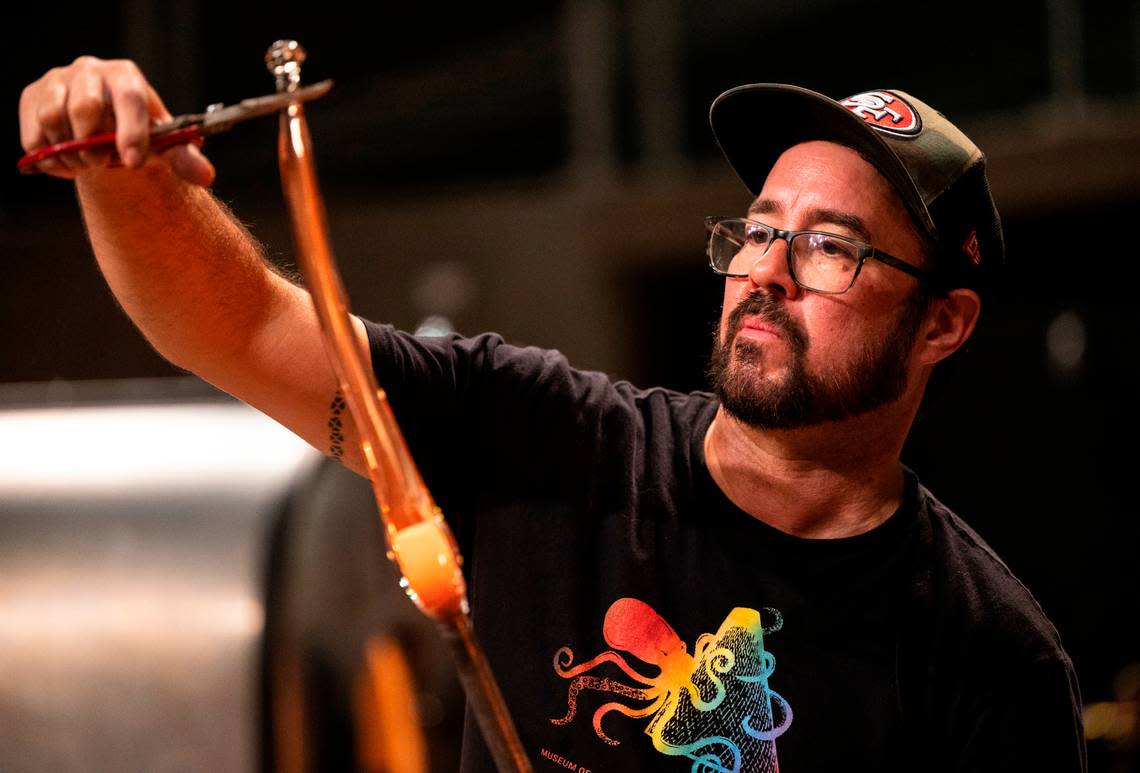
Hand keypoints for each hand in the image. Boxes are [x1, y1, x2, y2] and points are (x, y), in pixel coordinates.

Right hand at [18, 56, 214, 185]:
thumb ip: (183, 158)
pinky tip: (65, 160)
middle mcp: (90, 70)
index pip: (129, 98)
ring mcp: (57, 81)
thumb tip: (206, 174)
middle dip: (95, 146)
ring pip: (54, 119)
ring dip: (71, 153)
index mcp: (126, 76)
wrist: (102, 132)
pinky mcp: (32, 97)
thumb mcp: (162, 145)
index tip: (134, 162)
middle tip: (102, 164)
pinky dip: (49, 156)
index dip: (132, 132)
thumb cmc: (136, 133)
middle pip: (86, 107)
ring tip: (85, 163)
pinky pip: (34, 134)